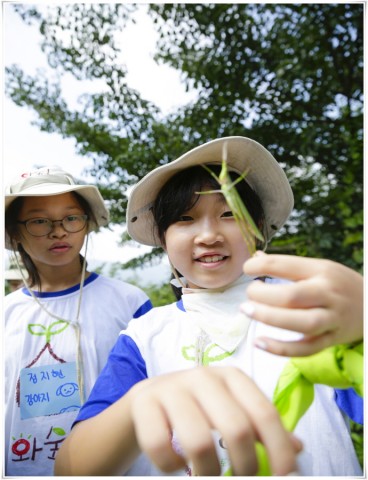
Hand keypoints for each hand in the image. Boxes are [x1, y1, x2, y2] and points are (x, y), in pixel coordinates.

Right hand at [130, 367, 299, 475]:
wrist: (148, 398)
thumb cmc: (199, 407)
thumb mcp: (232, 410)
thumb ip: (261, 427)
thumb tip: (298, 448)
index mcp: (232, 377)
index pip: (265, 413)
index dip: (279, 450)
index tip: (284, 478)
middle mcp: (204, 376)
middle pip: (237, 429)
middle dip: (246, 467)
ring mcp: (172, 387)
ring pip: (199, 442)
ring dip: (208, 473)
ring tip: (208, 477)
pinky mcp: (145, 402)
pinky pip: (161, 446)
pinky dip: (171, 467)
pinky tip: (176, 465)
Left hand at [242, 252, 362, 356]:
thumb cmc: (338, 284)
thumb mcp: (319, 268)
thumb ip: (288, 266)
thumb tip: (256, 259)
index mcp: (322, 271)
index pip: (286, 266)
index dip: (260, 267)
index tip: (247, 269)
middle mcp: (327, 294)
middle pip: (292, 297)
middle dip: (263, 295)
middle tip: (249, 294)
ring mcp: (331, 319)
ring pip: (300, 323)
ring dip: (269, 318)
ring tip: (247, 311)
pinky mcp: (331, 340)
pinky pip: (306, 349)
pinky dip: (281, 349)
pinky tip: (259, 342)